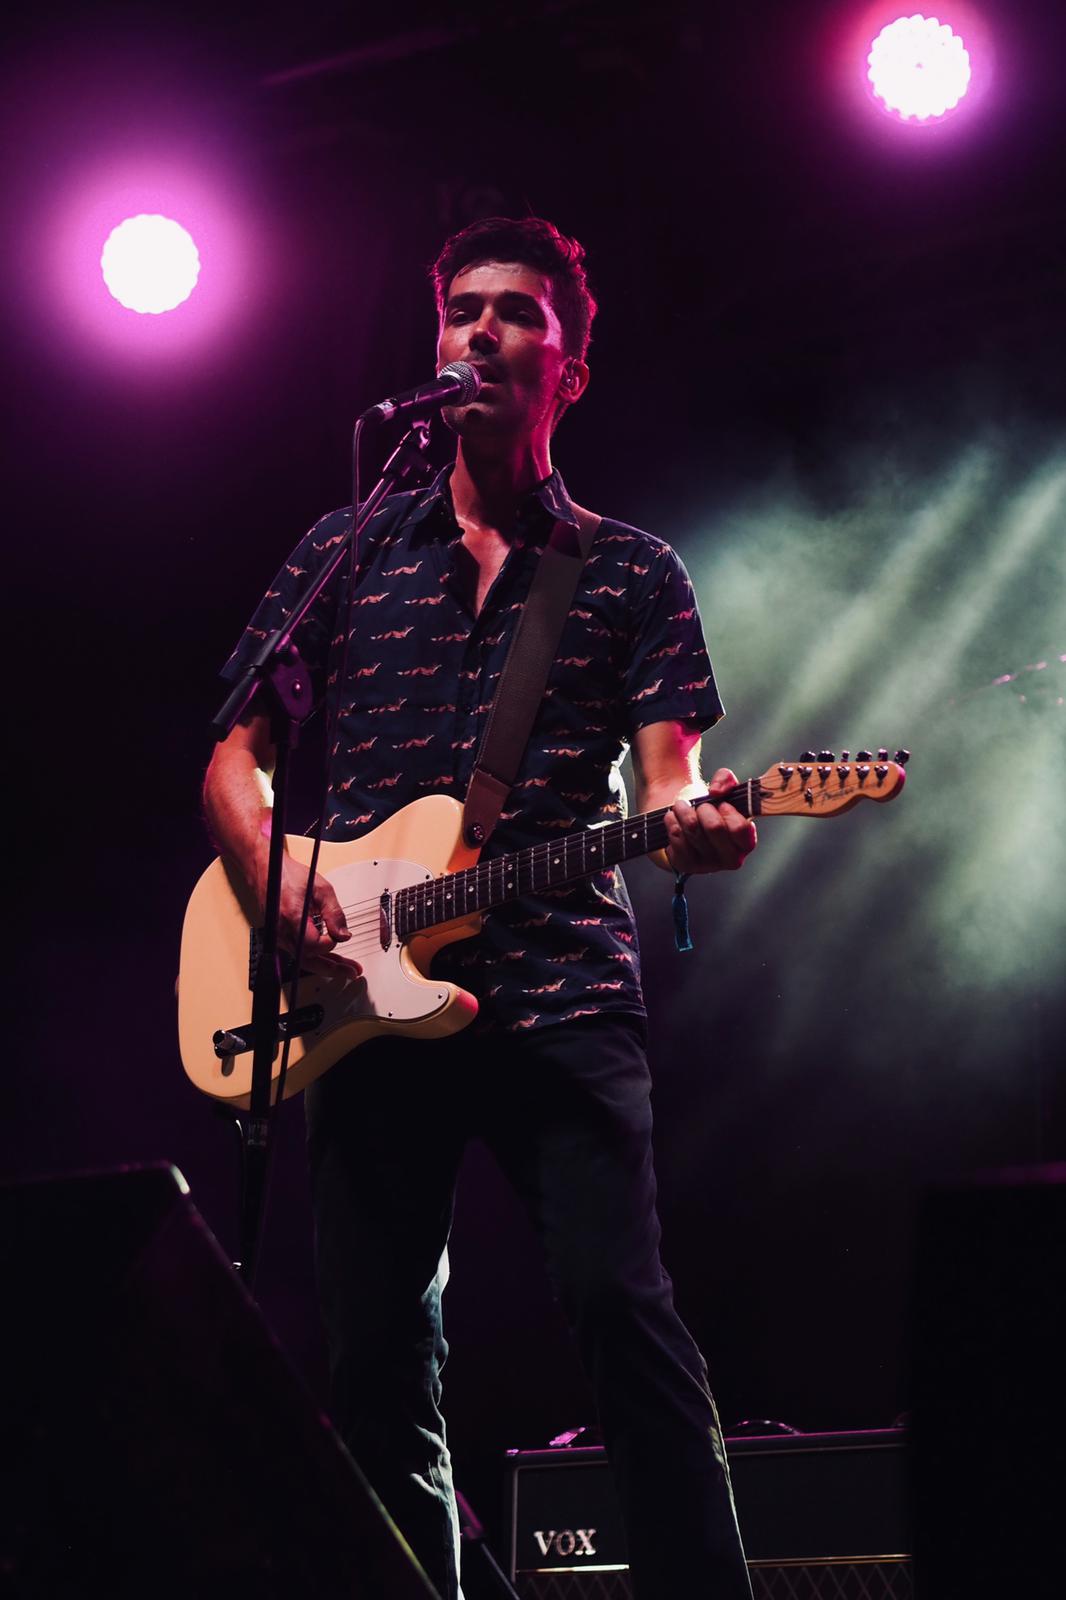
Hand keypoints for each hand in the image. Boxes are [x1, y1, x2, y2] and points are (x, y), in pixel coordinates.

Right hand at [255, 850, 362, 979]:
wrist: (268, 871)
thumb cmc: (289, 876)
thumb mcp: (321, 889)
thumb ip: (334, 913)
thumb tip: (344, 935)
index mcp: (291, 916)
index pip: (313, 944)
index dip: (330, 942)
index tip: (339, 933)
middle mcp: (281, 931)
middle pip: (308, 960)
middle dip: (333, 968)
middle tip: (352, 971)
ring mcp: (279, 937)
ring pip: (304, 960)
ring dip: (326, 965)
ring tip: (346, 969)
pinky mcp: (281, 938)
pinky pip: (299, 953)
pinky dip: (316, 958)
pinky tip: (331, 960)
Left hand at [664, 768, 757, 874]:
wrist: (682, 817)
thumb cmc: (709, 805)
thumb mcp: (722, 787)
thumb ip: (726, 780)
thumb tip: (716, 791)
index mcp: (745, 843)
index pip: (740, 829)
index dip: (728, 811)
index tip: (722, 804)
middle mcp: (729, 858)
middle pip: (714, 827)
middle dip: (704, 808)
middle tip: (700, 805)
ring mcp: (707, 865)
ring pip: (692, 830)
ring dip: (683, 811)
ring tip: (682, 806)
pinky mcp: (685, 865)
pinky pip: (676, 838)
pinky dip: (671, 822)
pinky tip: (673, 819)